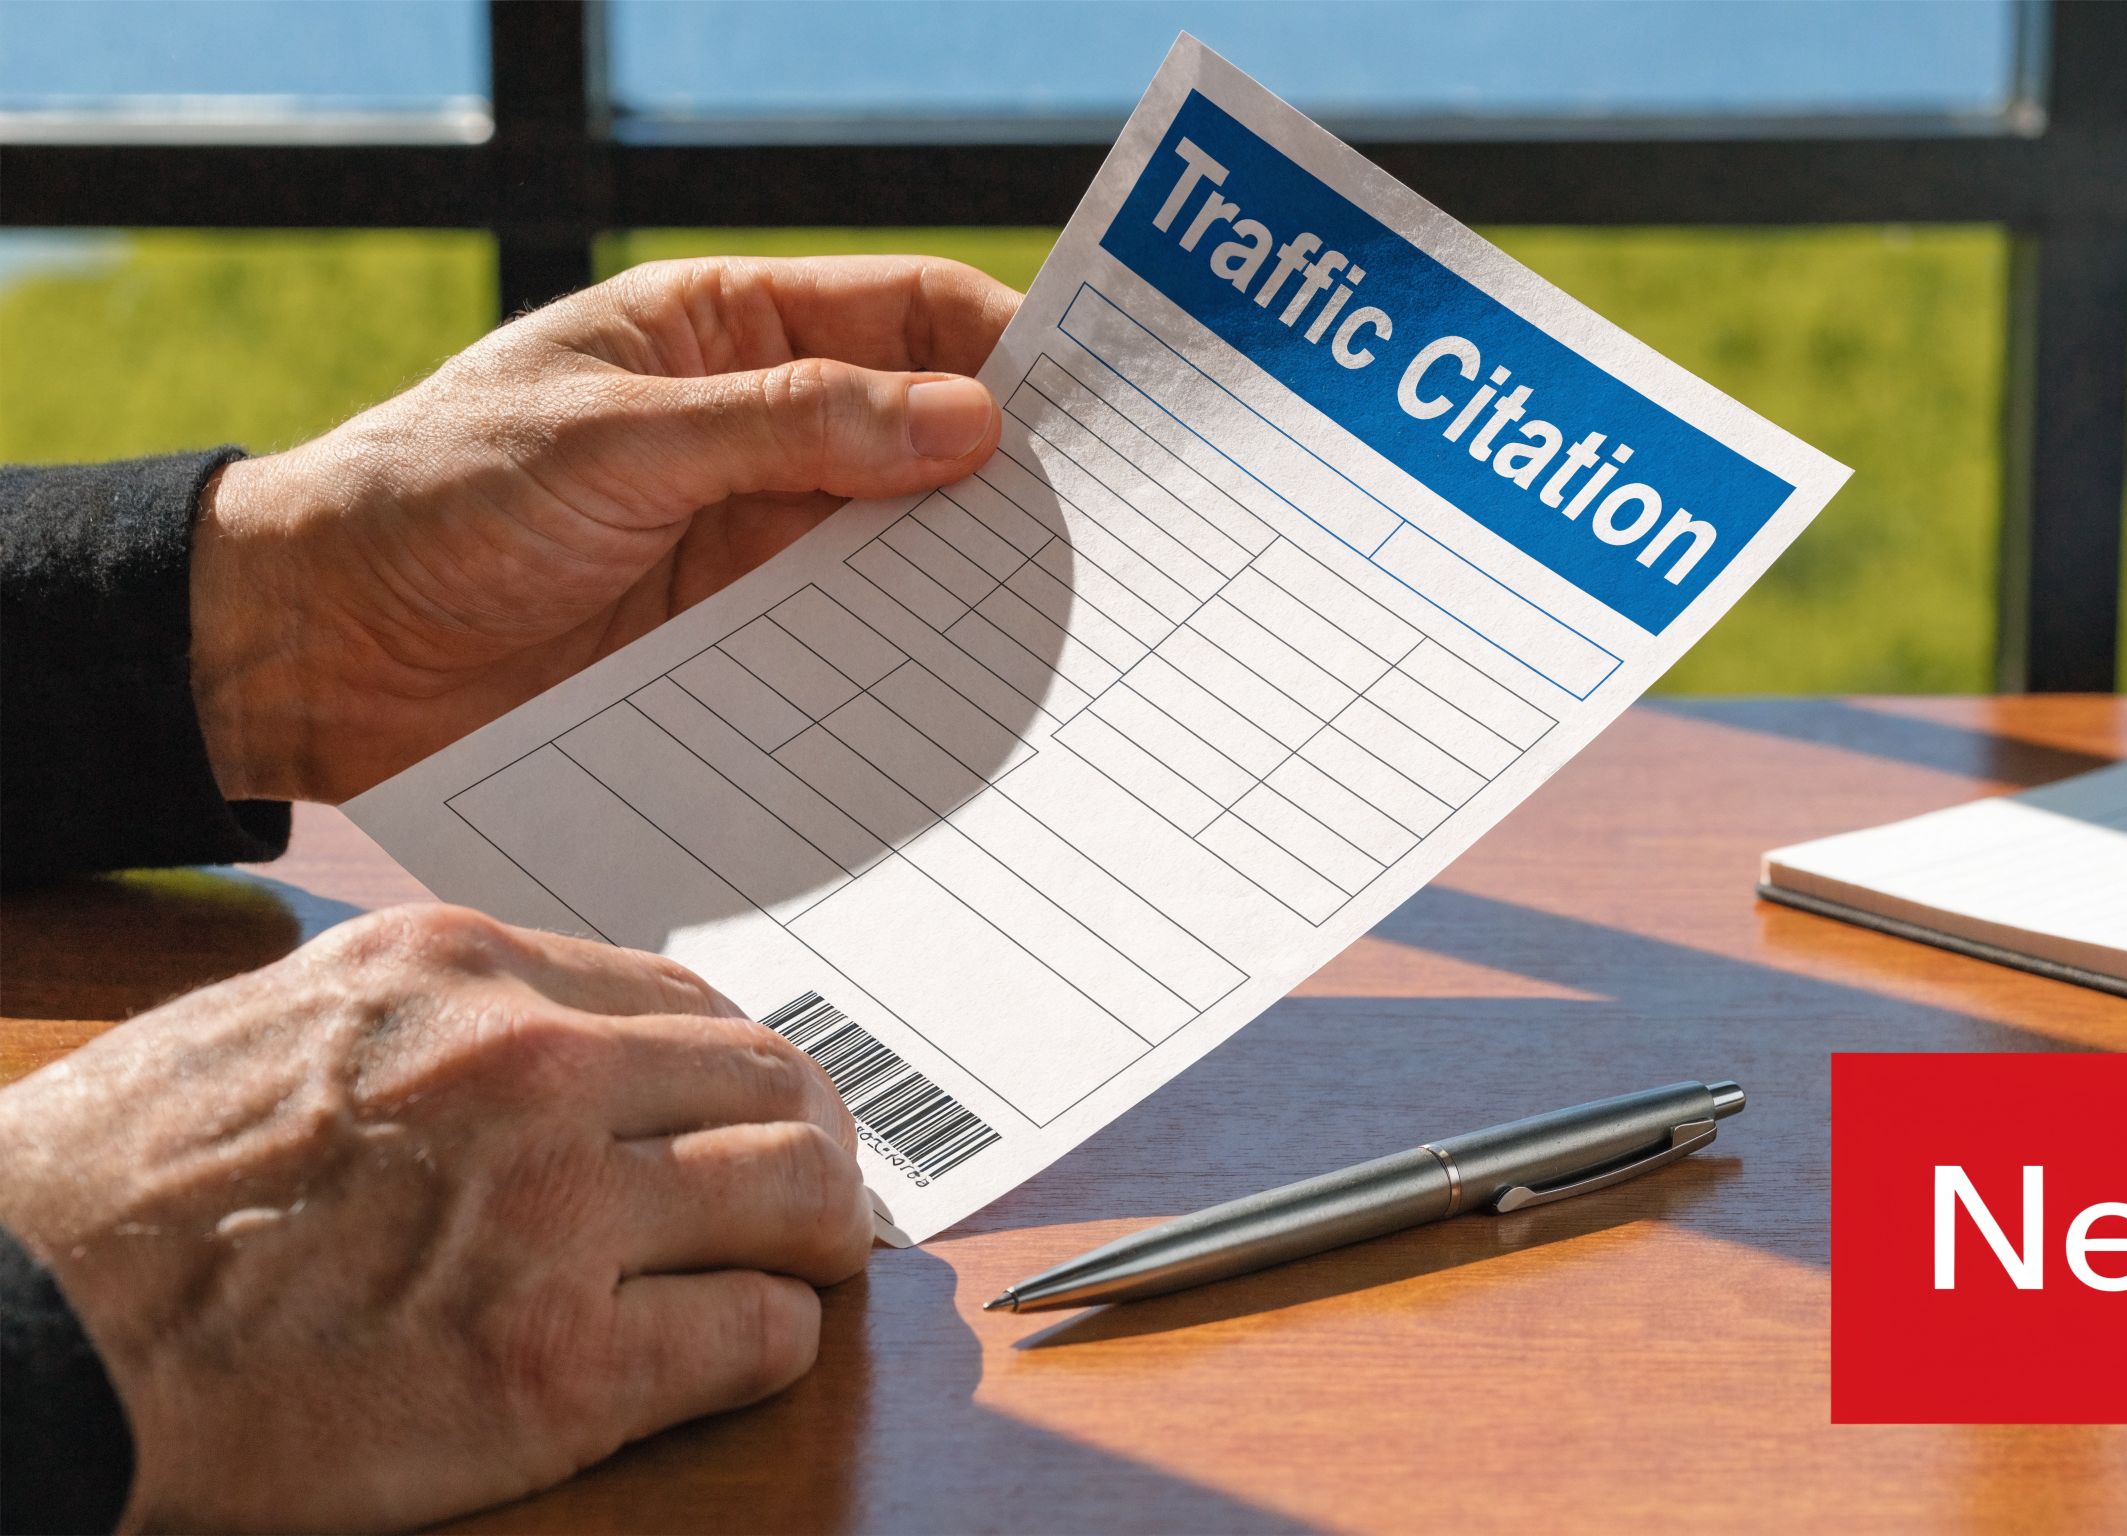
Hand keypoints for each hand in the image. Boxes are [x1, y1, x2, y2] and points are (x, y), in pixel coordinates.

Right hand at [0, 904, 872, 1530]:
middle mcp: (527, 1072)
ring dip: (818, 1236)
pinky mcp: (555, 1367)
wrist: (16, 1330)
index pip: (687, 1000)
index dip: (743, 1068)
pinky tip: (734, 1350)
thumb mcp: (282, 1022)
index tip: (756, 1110)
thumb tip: (564, 1043)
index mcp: (460, 974)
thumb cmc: (115, 1192)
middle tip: (816, 1198)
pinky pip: (754, 1335)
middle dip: (813, 1143)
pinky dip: (768, 1342)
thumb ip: (434, 1023)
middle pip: (772, 1083)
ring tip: (800, 1269)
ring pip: (799, 1195)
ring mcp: (551, 1217)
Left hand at [189, 255, 1023, 803]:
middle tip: (1109, 537)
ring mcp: (755, 546)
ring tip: (1061, 628)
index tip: (1100, 413)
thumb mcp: (612, 442)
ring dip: (971, 584)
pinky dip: (912, 669)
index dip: (1011, 348)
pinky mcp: (740, 650)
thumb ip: (791, 426)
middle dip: (1017, 479)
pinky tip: (967, 695)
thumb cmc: (430, 501)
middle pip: (932, 438)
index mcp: (728, 334)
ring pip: (905, 552)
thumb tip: (969, 421)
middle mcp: (761, 434)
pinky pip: (853, 651)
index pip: (911, 313)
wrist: (313, 656)